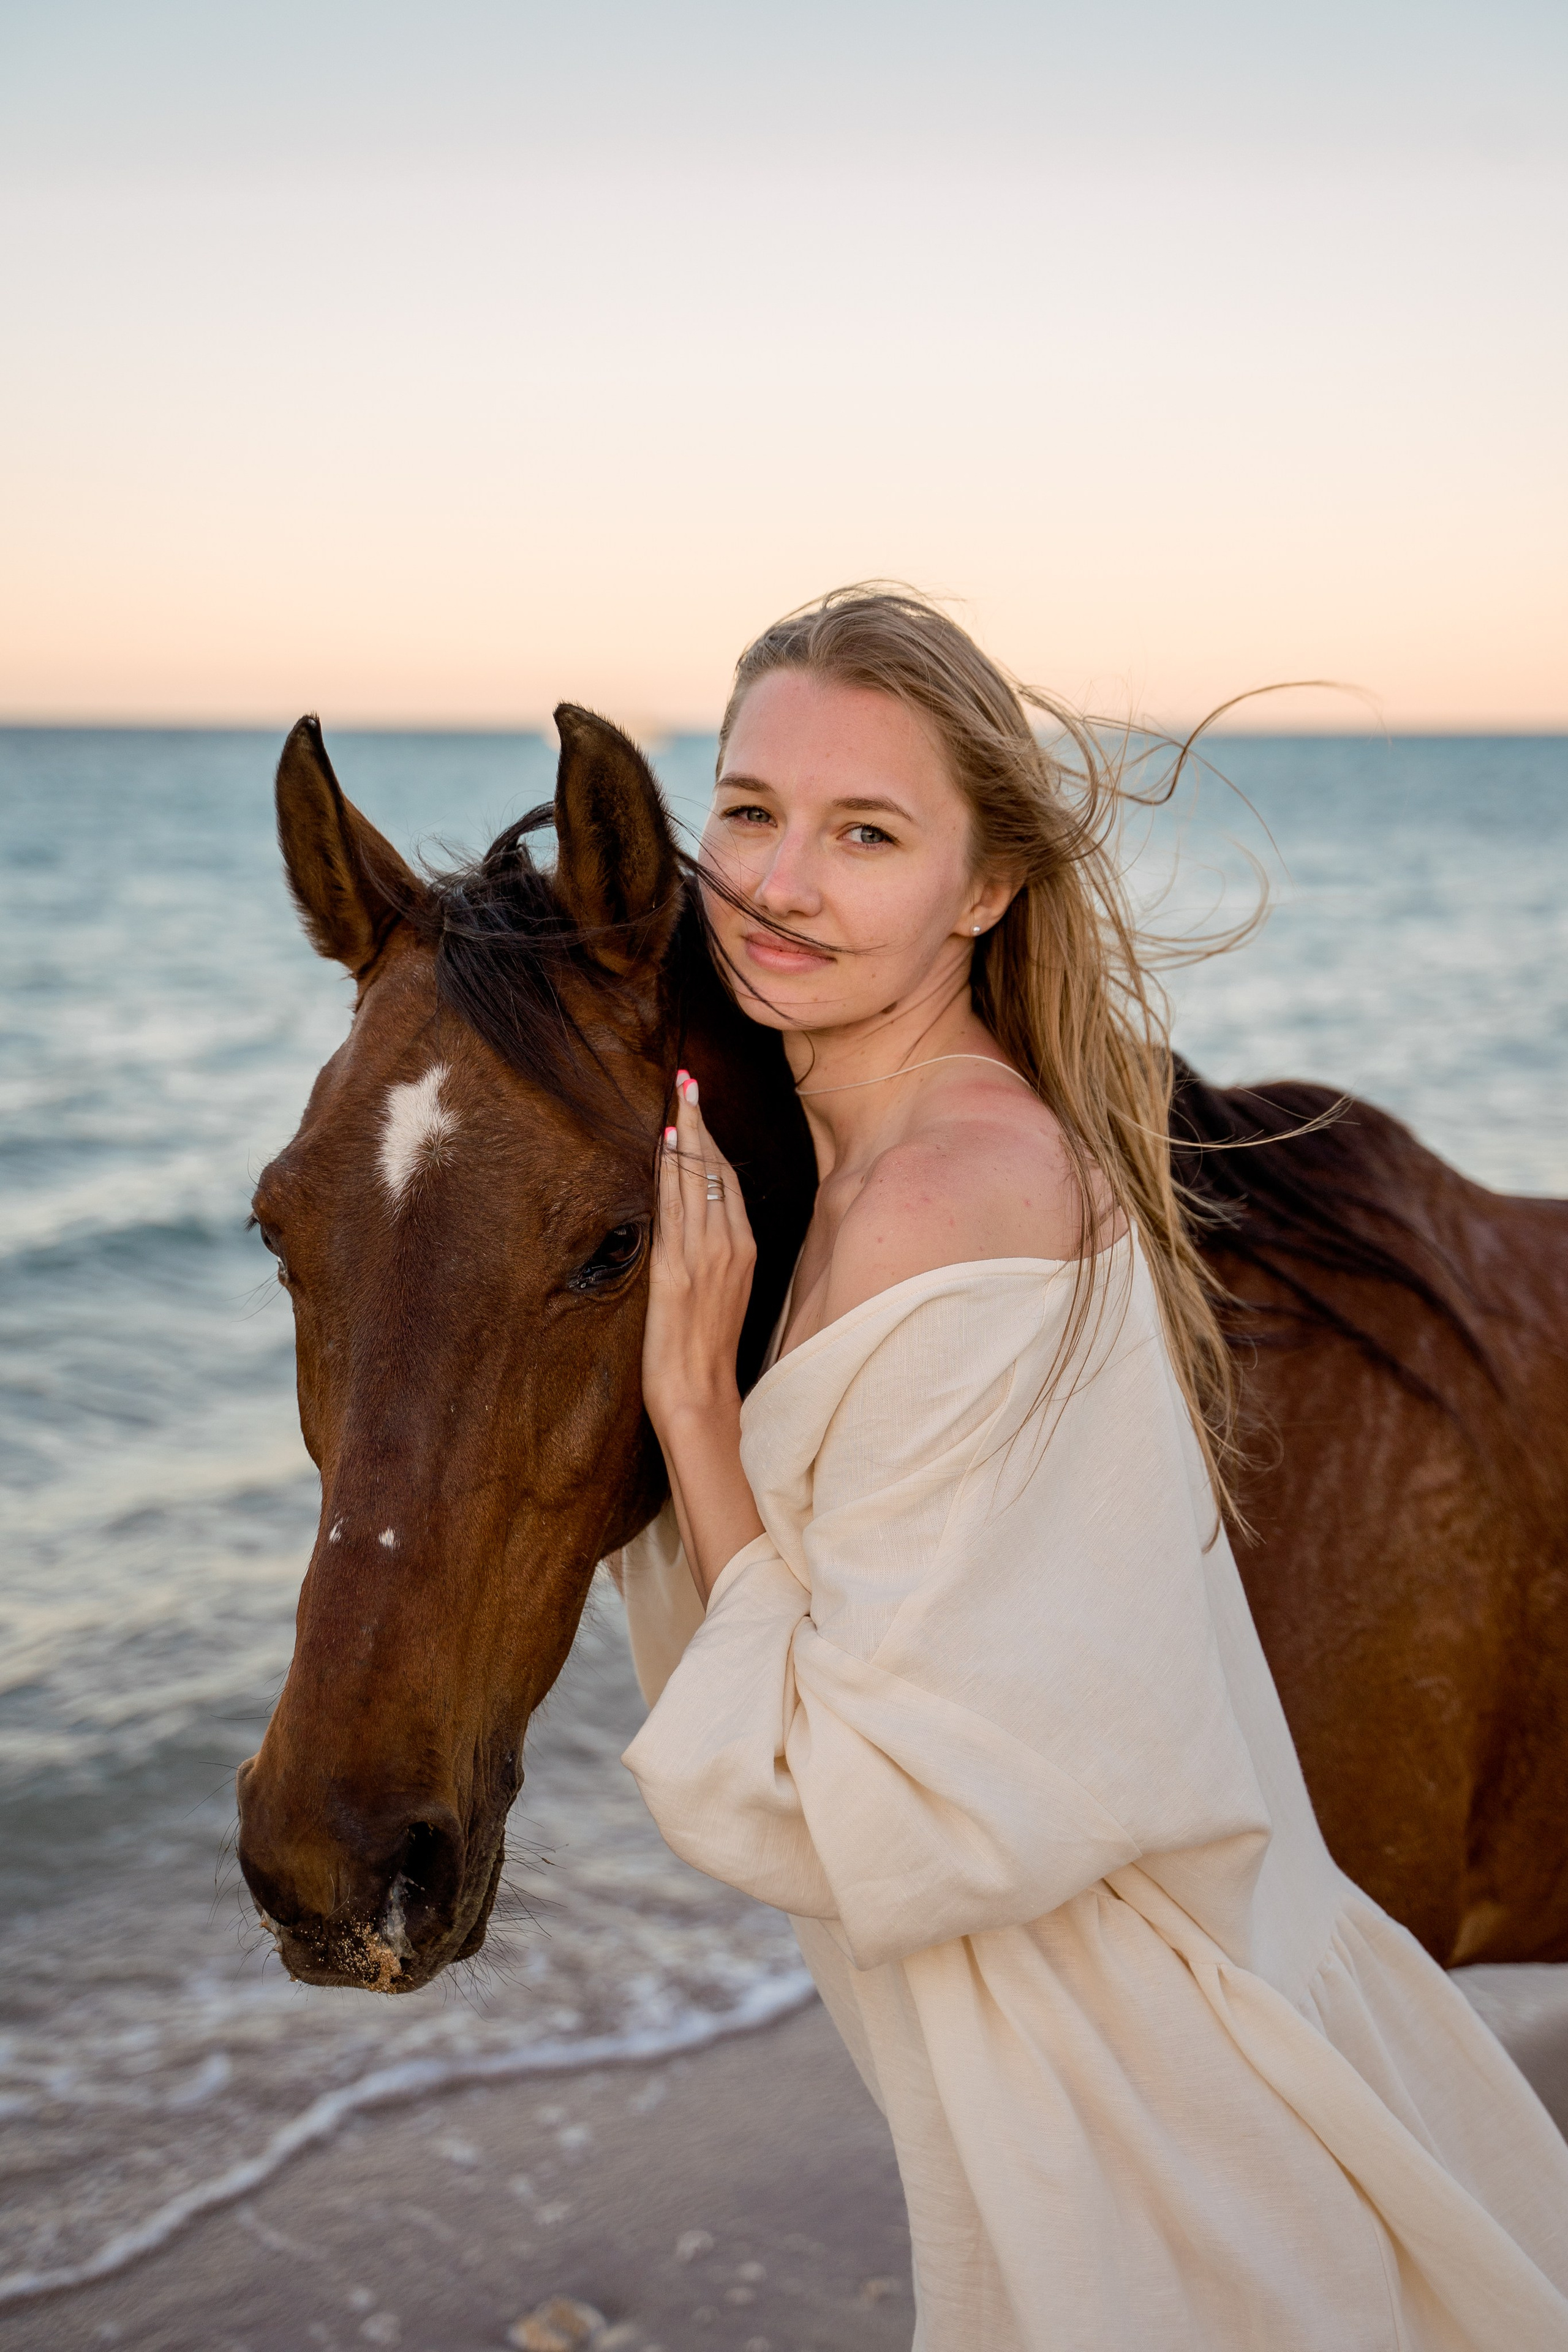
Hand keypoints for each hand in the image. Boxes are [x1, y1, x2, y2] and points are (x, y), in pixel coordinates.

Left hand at [642, 1070, 757, 1435]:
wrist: (700, 1392)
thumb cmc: (710, 1351)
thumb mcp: (728, 1294)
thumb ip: (720, 1257)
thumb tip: (707, 1226)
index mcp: (746, 1250)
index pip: (731, 1181)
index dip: (715, 1140)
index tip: (702, 1107)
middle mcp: (729, 1245)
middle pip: (717, 1169)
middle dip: (701, 1122)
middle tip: (688, 1081)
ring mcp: (704, 1255)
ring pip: (698, 1180)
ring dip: (685, 1134)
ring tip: (677, 1096)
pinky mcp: (674, 1269)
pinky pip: (674, 1207)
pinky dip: (671, 1172)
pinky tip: (664, 1144)